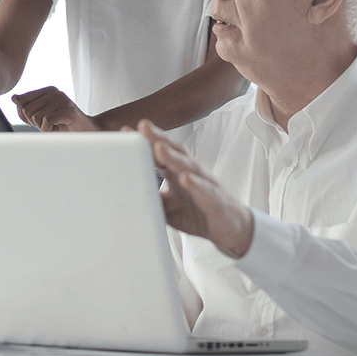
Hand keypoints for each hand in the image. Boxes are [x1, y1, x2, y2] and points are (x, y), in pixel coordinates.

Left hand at [12, 87, 99, 131]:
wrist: (88, 131)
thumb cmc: (64, 124)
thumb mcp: (43, 114)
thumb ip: (29, 106)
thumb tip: (14, 98)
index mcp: (48, 90)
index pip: (22, 100)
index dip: (23, 115)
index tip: (36, 120)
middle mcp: (55, 92)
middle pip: (27, 110)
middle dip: (34, 122)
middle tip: (49, 124)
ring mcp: (63, 100)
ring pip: (36, 117)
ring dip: (43, 127)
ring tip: (56, 125)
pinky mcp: (69, 111)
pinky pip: (46, 122)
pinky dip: (49, 130)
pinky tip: (59, 128)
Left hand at [133, 120, 253, 258]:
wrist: (230, 229)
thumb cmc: (199, 213)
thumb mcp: (169, 208)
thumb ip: (152, 199)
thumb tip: (127, 196)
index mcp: (179, 173)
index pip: (161, 153)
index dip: (145, 142)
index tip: (126, 131)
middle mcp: (192, 174)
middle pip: (175, 151)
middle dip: (158, 138)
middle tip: (142, 126)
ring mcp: (206, 185)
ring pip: (190, 167)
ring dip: (174, 157)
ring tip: (159, 147)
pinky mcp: (216, 201)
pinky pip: (206, 191)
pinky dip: (196, 185)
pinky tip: (186, 179)